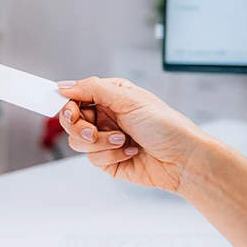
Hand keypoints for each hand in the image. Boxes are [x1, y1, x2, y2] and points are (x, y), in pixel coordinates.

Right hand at [57, 77, 206, 192]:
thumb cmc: (166, 125)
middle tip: (91, 131)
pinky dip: (111, 156)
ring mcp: (105, 138)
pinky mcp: (108, 160)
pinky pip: (93, 159)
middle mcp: (106, 116)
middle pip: (70, 120)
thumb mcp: (128, 99)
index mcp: (110, 96)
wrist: (182, 159)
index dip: (68, 103)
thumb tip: (65, 85)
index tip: (69, 110)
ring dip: (101, 143)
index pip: (76, 96)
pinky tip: (131, 152)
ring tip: (123, 140)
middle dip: (80, 127)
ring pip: (78, 142)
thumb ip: (93, 89)